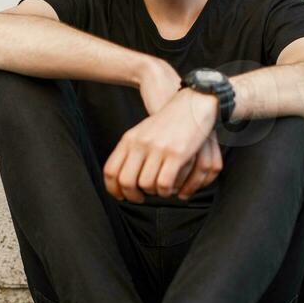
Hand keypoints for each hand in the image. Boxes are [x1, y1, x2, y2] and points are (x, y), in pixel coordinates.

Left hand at [103, 80, 223, 202]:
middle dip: (133, 196)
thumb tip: (122, 177)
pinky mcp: (177, 154)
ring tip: (160, 190)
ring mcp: (158, 149)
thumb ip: (131, 150)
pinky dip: (167, 191)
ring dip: (154, 193)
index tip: (121, 196)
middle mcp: (141, 144)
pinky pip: (164, 183)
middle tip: (141, 198)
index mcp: (129, 139)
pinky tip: (171, 189)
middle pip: (126, 181)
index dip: (113, 189)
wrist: (192, 104)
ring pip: (146, 185)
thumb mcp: (142, 131)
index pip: (110, 170)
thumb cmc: (169, 122)